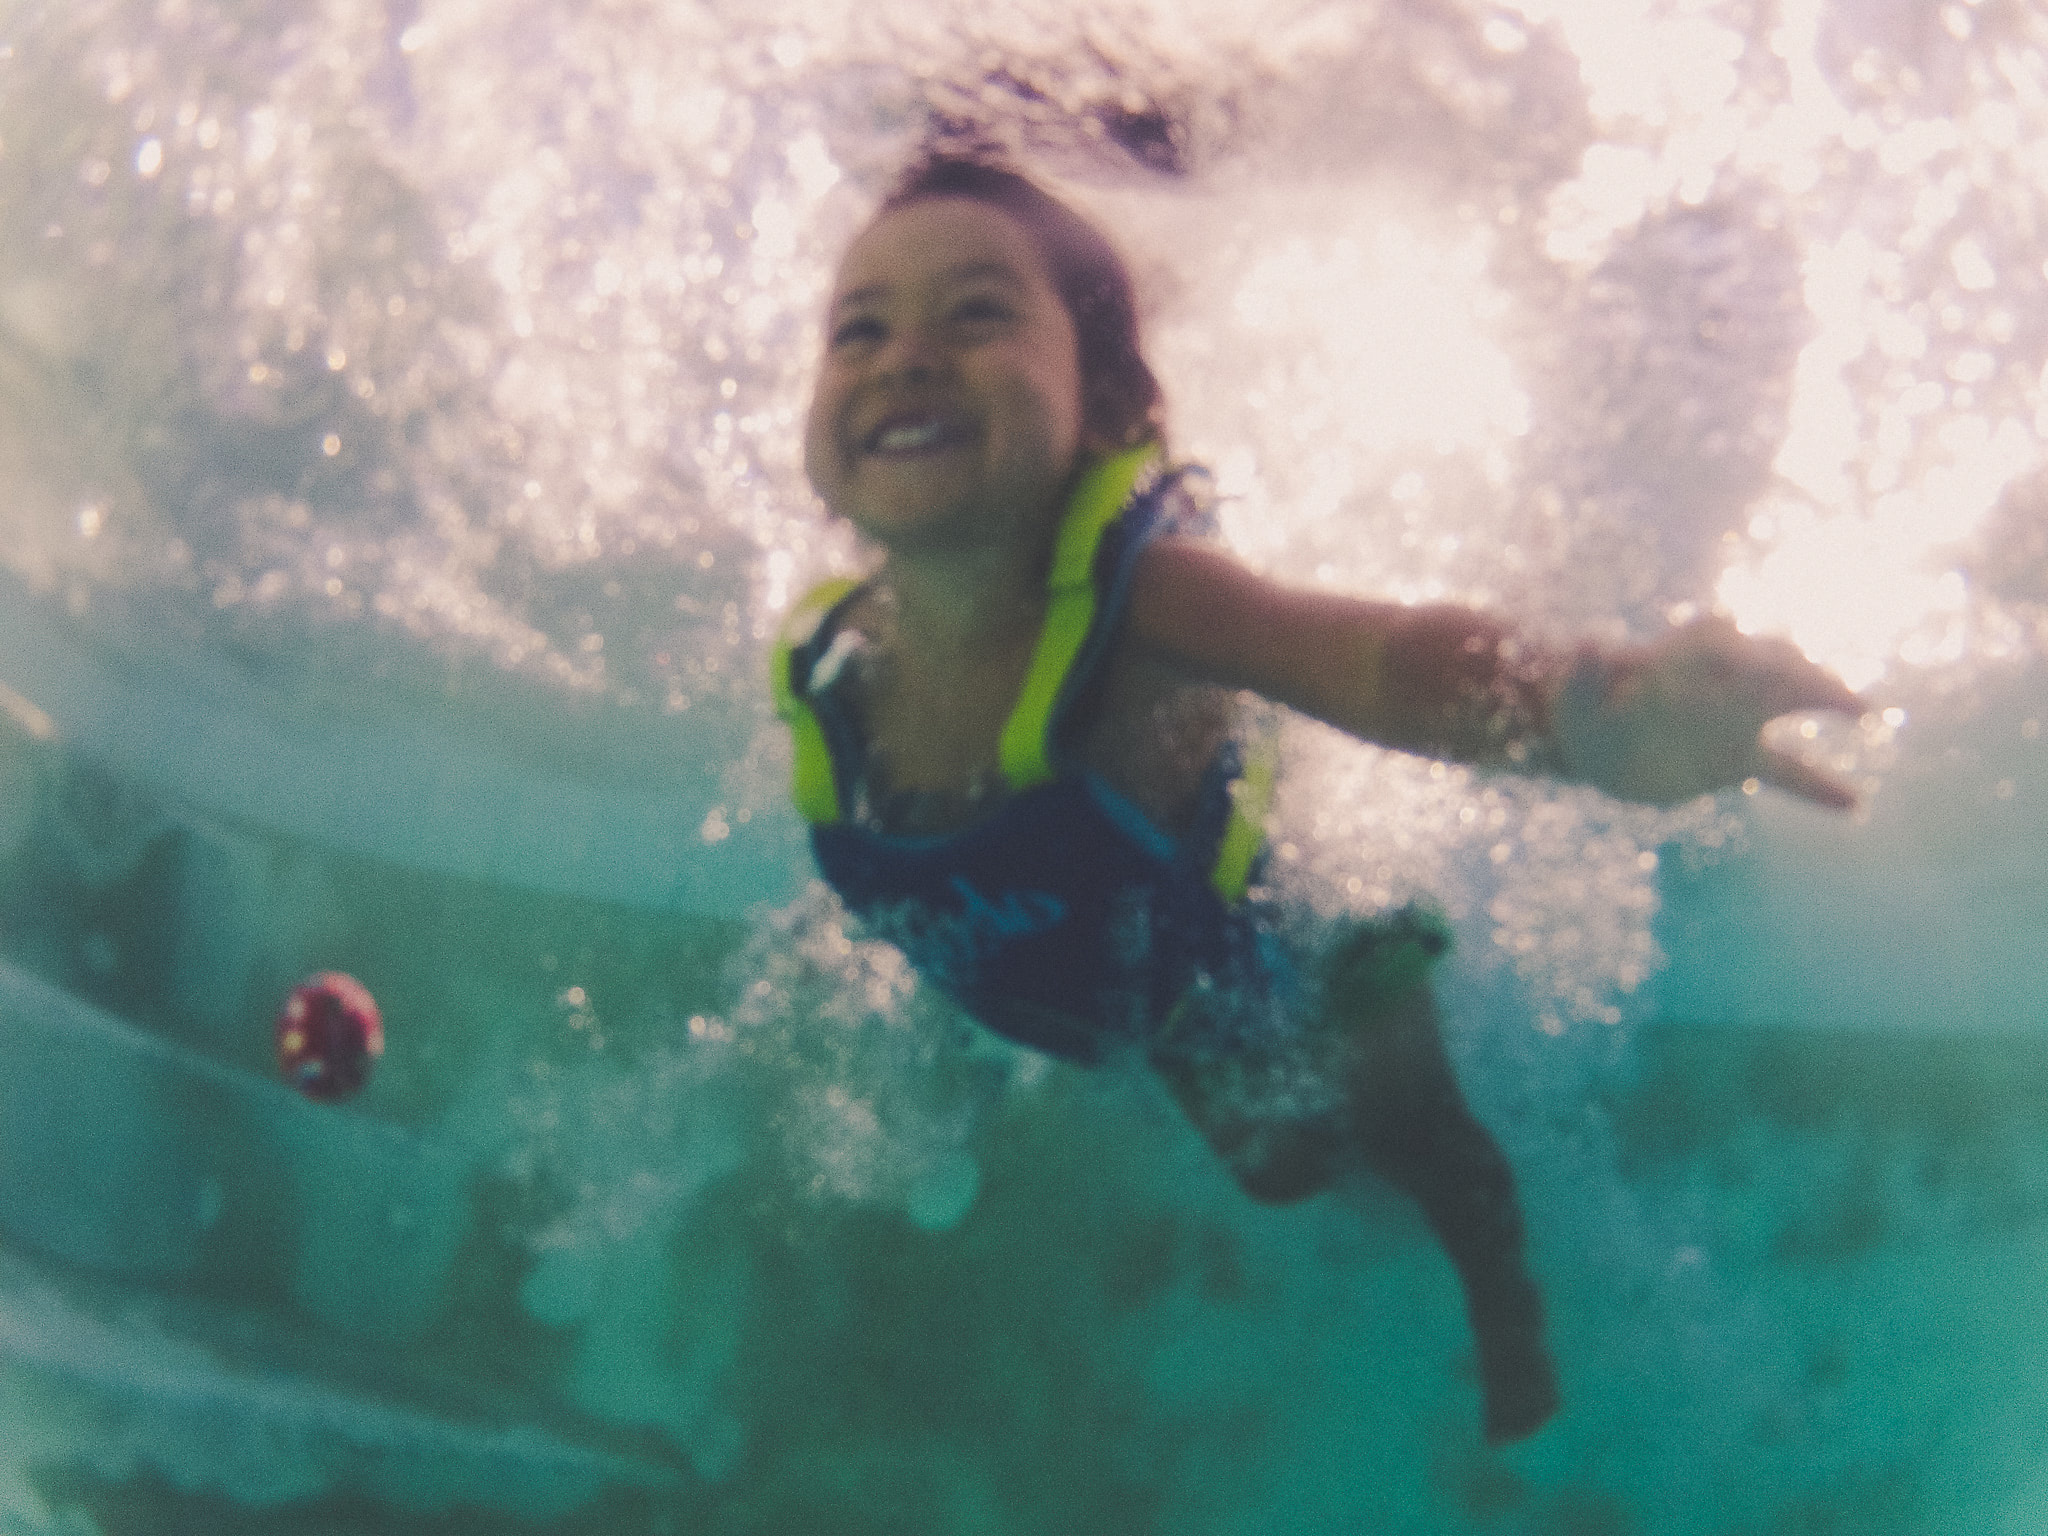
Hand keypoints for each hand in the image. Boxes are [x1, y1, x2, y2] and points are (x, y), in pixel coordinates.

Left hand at [1553, 616, 1865, 808]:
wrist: (1591, 746)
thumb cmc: (1581, 709)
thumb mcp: (1574, 693)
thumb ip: (1586, 670)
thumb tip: (1588, 641)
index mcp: (1681, 656)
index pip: (1716, 637)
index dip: (1728, 644)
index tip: (1738, 654)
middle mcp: (1720, 680)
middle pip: (1774, 660)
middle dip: (1801, 669)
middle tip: (1831, 689)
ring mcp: (1737, 719)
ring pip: (1792, 700)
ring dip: (1827, 698)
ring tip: (1864, 711)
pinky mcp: (1738, 760)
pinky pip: (1789, 772)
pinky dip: (1819, 788)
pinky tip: (1854, 806)